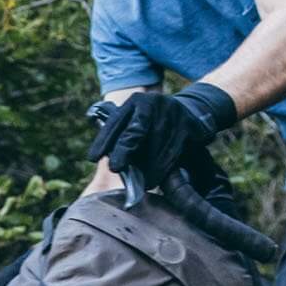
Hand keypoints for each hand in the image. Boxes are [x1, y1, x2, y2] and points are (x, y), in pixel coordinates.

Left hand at [86, 82, 238, 187]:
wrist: (192, 112)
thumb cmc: (156, 124)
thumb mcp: (138, 121)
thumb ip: (123, 135)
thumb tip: (106, 158)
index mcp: (135, 102)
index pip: (115, 122)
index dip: (103, 140)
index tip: (93, 157)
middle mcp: (152, 103)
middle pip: (134, 131)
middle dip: (123, 151)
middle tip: (115, 168)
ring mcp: (171, 112)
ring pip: (155, 145)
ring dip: (146, 167)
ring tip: (140, 182)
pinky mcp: (187, 124)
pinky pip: (173, 150)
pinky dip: (163, 167)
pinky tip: (156, 178)